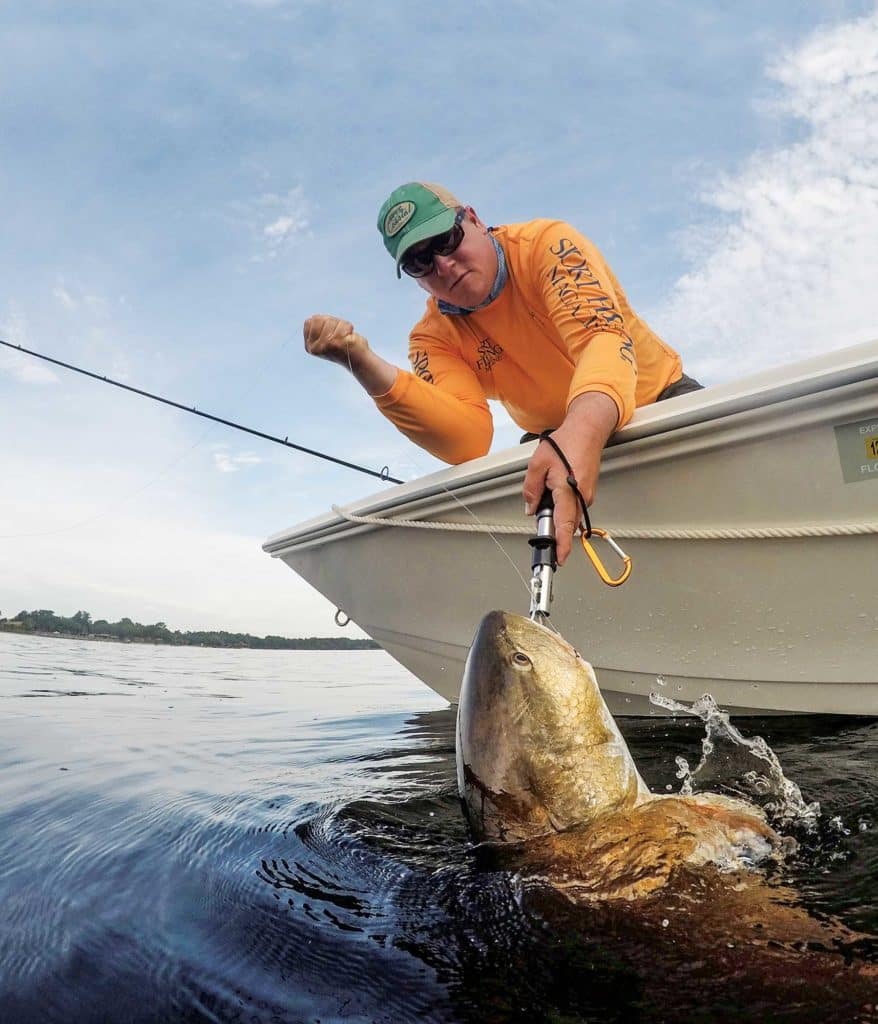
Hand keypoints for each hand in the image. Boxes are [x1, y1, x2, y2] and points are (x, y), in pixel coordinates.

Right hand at [303, 314, 368, 367]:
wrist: (359, 361)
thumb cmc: (344, 345)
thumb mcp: (326, 337)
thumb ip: (318, 328)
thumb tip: (314, 318)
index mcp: (309, 346)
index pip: (310, 321)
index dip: (323, 322)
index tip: (332, 332)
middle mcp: (315, 347)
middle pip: (318, 319)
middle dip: (332, 322)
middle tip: (340, 334)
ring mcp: (325, 345)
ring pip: (330, 320)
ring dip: (341, 325)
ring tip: (345, 336)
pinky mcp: (336, 343)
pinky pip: (342, 325)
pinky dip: (348, 328)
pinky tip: (350, 337)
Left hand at [522, 393, 617, 564]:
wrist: (587, 431)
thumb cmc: (565, 444)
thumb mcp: (538, 464)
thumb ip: (531, 488)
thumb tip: (530, 508)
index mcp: (568, 491)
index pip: (564, 525)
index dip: (562, 544)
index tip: (559, 559)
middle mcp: (581, 497)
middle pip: (566, 522)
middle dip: (552, 523)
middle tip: (541, 504)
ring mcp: (586, 495)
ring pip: (568, 513)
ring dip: (556, 510)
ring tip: (548, 486)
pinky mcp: (587, 492)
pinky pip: (572, 505)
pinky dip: (562, 503)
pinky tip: (556, 485)